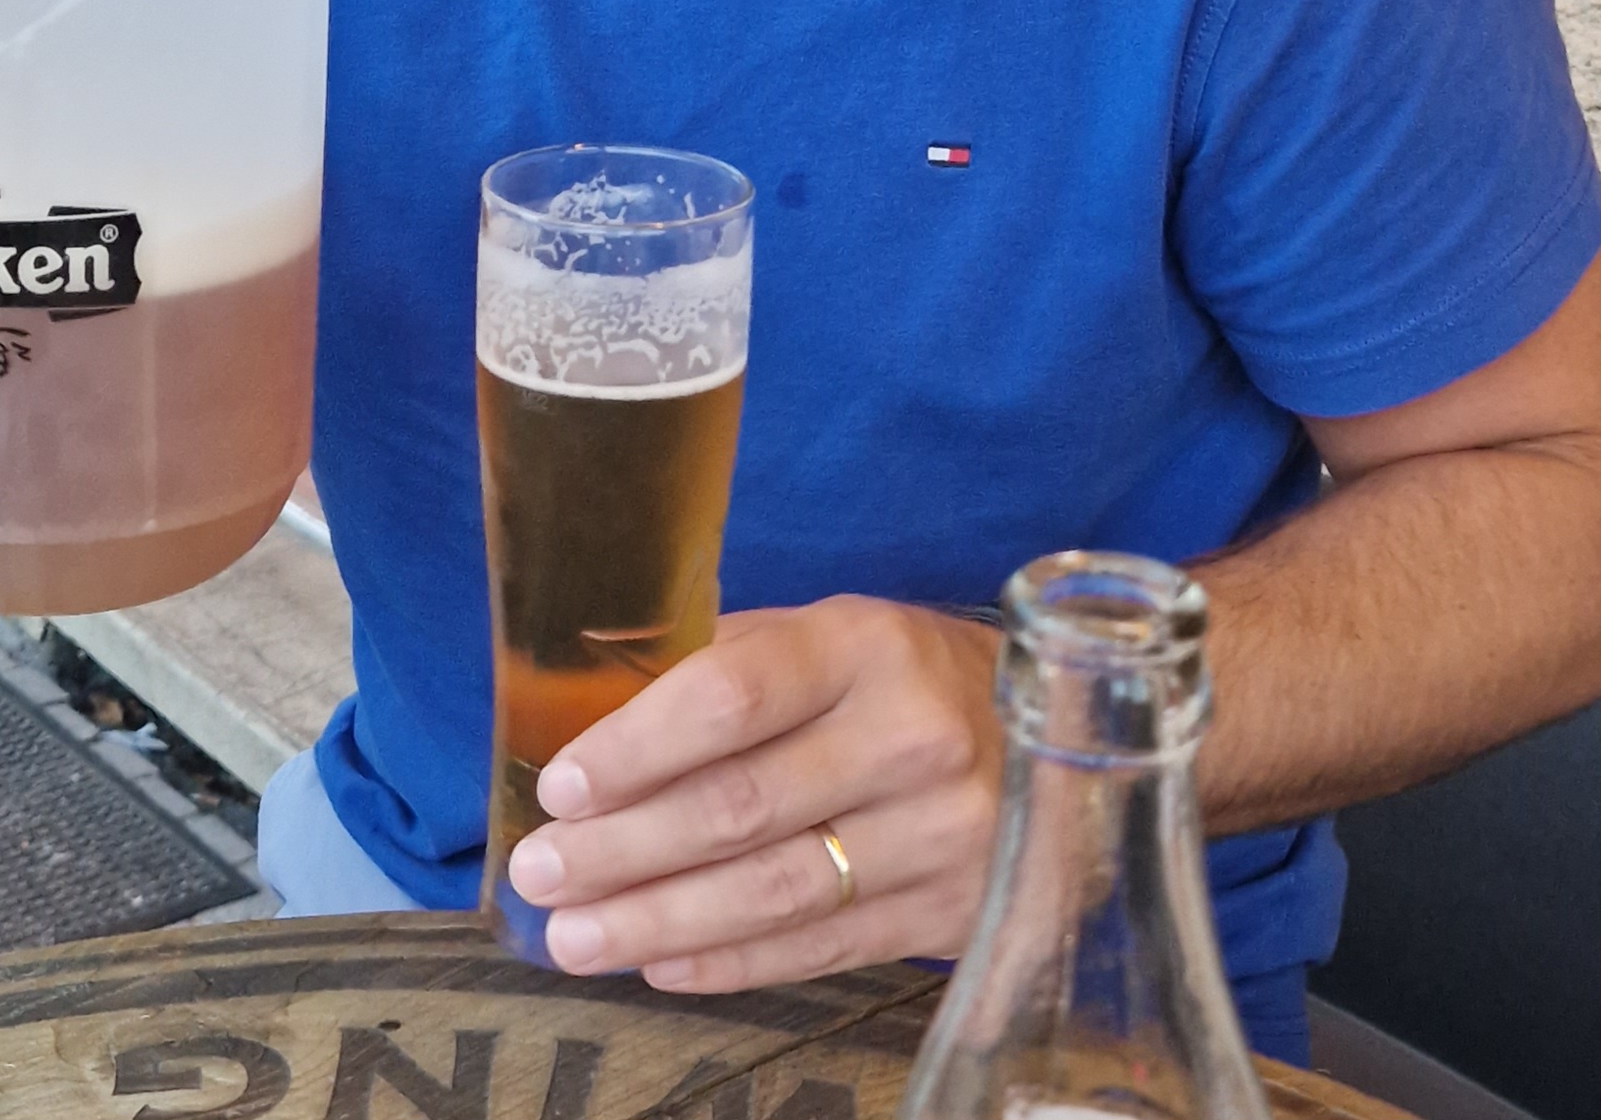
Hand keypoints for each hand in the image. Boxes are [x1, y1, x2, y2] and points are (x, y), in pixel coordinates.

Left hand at [504, 597, 1003, 990]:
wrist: (1058, 742)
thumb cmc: (904, 678)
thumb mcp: (833, 636)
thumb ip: (732, 666)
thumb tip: (596, 716)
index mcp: (867, 644)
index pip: (733, 694)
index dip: (639, 745)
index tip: (566, 786)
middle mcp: (910, 737)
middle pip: (740, 805)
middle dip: (624, 848)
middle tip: (541, 873)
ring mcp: (939, 835)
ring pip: (773, 891)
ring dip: (659, 920)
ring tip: (574, 936)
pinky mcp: (949, 913)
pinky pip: (819, 948)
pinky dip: (729, 963)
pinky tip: (662, 964)